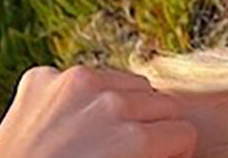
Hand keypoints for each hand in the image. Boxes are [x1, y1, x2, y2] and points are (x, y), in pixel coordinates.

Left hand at [0, 64, 197, 157]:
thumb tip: (178, 152)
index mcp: (133, 139)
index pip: (184, 131)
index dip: (177, 151)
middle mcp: (108, 102)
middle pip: (163, 102)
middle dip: (156, 127)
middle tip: (134, 150)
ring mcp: (72, 83)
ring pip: (129, 82)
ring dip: (125, 105)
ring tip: (102, 134)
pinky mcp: (43, 78)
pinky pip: (84, 77)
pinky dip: (82, 98)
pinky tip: (68, 124)